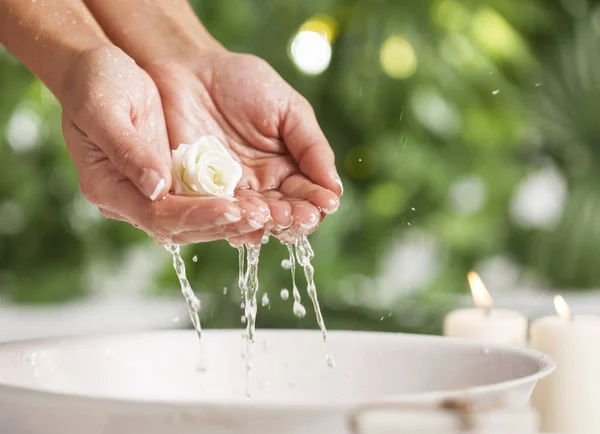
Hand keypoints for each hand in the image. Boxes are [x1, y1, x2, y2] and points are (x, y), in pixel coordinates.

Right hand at [61, 46, 270, 243]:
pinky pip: (207, 200)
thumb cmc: (95, 83)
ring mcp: (156, 192)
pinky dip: (234, 204)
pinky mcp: (176, 181)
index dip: (195, 215)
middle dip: (222, 223)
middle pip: (183, 225)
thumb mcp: (103, 109)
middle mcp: (134, 198)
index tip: (230, 209)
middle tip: (259, 217)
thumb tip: (156, 187)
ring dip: (233, 219)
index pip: (157, 214)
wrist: (103, 70)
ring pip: (199, 218)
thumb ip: (127, 149)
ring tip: (269, 215)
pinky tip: (262, 203)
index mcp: (109, 186)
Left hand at [145, 50, 342, 244]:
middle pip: (283, 214)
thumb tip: (335, 188)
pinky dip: (231, 219)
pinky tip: (245, 218)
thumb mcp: (289, 108)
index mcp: (286, 169)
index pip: (307, 195)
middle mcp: (260, 187)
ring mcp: (229, 192)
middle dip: (295, 217)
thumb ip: (312, 147)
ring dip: (266, 222)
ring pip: (252, 219)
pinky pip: (216, 213)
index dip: (318, 201)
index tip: (327, 203)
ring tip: (277, 218)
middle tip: (302, 215)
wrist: (191, 70)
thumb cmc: (243, 83)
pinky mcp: (197, 193)